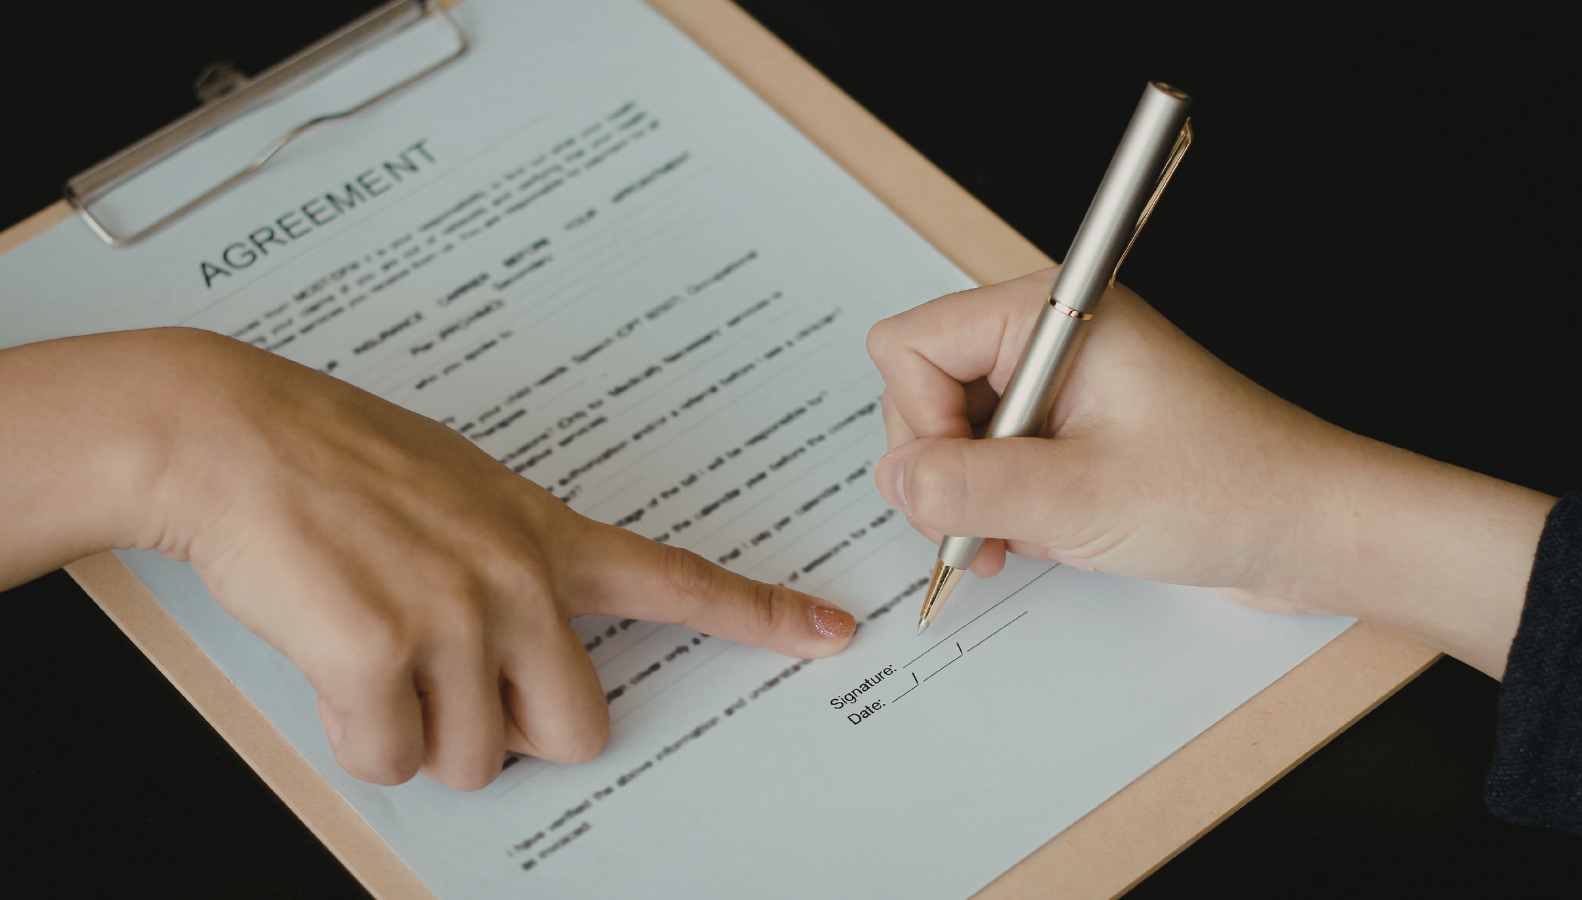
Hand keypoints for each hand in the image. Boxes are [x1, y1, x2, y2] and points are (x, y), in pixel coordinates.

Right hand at [0, 329, 854, 789]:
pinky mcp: (383, 653)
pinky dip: (353, 732)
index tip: (827, 633)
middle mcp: (520, 580)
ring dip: (414, 729)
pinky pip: (388, 757)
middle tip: (451, 686)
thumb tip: (512, 652)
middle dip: (511, 736)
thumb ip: (509, 562)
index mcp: (545, 536)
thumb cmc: (332, 460)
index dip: (760, 616)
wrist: (231, 435)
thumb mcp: (457, 489)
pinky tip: (329, 659)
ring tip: (369, 646)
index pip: (677, 582)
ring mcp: (457, 617)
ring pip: (469, 759)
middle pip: (575, 734)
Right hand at [866, 267, 1551, 677]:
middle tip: (980, 523)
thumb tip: (896, 479)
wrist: (1309, 530)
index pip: (913, 344)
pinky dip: (995, 505)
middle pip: (922, 388)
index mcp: (1054, 317)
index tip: (954, 482)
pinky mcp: (1068, 430)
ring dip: (966, 494)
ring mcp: (1058, 387)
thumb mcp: (1082, 499)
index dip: (917, 421)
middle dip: (938, 465)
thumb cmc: (1231, 493)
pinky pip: (991, 460)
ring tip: (1011, 538)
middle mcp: (1049, 342)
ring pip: (951, 432)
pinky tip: (1034, 536)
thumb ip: (970, 486)